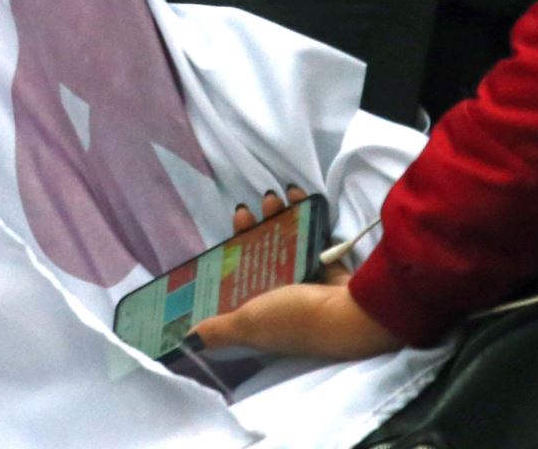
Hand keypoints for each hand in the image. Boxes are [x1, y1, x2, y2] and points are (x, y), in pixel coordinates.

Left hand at [191, 188, 401, 361]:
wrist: (349, 314)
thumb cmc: (294, 318)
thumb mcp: (248, 323)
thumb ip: (219, 329)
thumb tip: (188, 342)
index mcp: (262, 316)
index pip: (238, 286)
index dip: (228, 261)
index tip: (222, 238)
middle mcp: (284, 300)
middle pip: (262, 261)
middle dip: (251, 233)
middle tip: (245, 210)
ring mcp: (310, 284)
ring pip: (287, 247)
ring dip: (278, 220)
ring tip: (272, 197)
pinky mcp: (331, 269)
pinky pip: (314, 238)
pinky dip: (307, 216)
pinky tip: (297, 195)